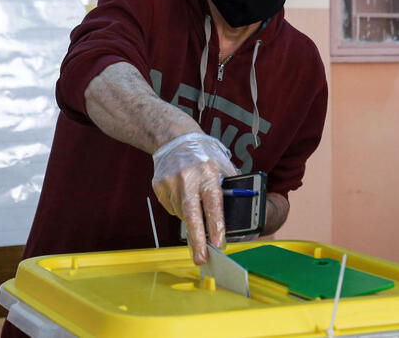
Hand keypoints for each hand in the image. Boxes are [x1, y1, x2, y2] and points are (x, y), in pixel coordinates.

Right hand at [151, 132, 238, 264]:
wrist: (174, 138)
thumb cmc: (204, 154)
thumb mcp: (223, 165)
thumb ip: (230, 186)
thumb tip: (239, 212)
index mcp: (207, 173)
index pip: (213, 205)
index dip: (216, 226)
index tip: (219, 244)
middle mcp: (187, 179)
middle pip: (191, 216)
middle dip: (197, 241)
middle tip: (201, 259)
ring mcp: (170, 184)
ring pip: (182, 215)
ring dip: (191, 218)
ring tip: (194, 202)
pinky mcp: (159, 187)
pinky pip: (172, 208)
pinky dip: (180, 208)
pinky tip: (183, 195)